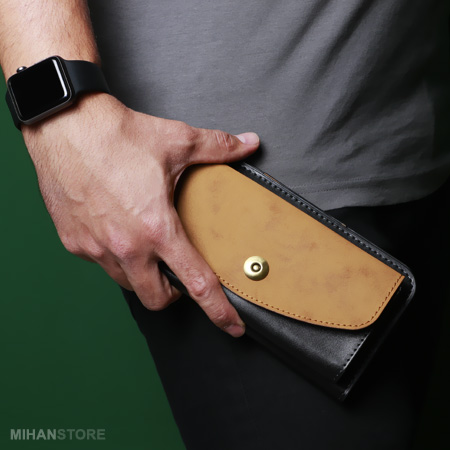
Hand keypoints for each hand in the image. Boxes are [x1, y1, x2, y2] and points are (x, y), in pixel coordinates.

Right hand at [22, 94, 258, 336]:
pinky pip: (101, 264)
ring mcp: (97, 248)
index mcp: (158, 229)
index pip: (197, 284)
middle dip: (172, 296)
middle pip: (156, 299)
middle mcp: (126, 247)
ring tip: (148, 251)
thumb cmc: (116, 136)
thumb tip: (248, 142)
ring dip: (142, 275)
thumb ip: (218, 147)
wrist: (65, 126)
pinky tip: (119, 233)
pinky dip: (116, 257)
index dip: (219, 311)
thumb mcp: (177, 141)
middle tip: (178, 278)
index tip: (232, 326)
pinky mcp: (74, 243)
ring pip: (126, 283)